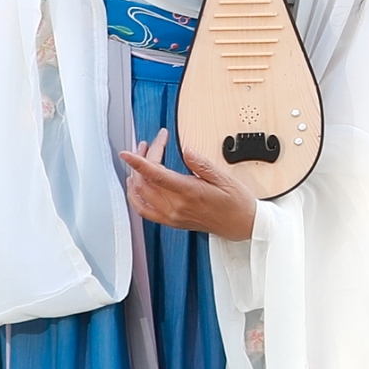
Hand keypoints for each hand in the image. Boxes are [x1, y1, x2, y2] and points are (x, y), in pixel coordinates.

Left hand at [117, 133, 257, 239]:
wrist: (242, 225)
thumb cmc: (236, 202)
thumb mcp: (224, 177)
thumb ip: (201, 164)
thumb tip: (186, 151)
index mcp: (189, 192)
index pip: (156, 175)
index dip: (138, 162)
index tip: (126, 153)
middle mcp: (176, 206)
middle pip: (146, 180)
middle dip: (144, 159)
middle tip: (152, 144)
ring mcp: (171, 216)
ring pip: (141, 194)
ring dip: (136, 175)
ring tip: (143, 159)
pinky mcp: (171, 221)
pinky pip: (144, 210)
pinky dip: (135, 197)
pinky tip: (135, 186)